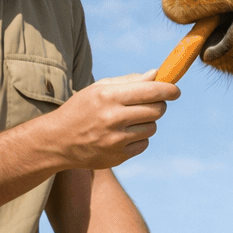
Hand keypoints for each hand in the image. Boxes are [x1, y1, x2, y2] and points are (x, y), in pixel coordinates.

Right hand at [52, 71, 179, 169]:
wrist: (57, 141)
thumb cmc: (81, 109)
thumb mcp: (99, 88)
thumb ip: (129, 81)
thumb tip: (157, 75)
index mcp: (108, 97)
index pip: (151, 91)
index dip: (169, 90)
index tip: (175, 90)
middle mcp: (113, 118)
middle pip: (157, 110)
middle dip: (159, 104)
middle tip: (152, 103)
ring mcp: (116, 140)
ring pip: (152, 127)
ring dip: (148, 121)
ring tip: (131, 119)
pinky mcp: (118, 157)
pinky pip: (144, 143)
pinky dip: (139, 137)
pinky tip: (123, 134)